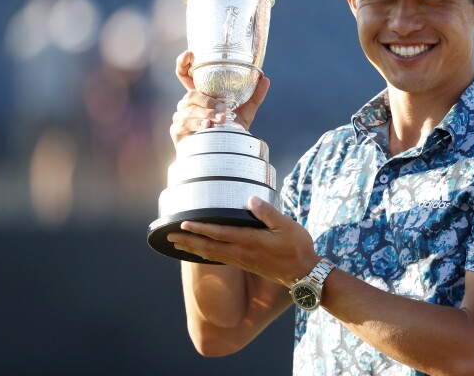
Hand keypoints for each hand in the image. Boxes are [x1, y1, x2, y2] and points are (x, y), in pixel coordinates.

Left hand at [167, 196, 319, 287]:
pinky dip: (206, 254)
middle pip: (209, 247)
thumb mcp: (287, 226)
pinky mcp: (246, 265)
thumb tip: (251, 199)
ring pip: (211, 255)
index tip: (183, 224)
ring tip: (178, 244)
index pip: (219, 233)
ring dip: (193, 249)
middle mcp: (242, 253)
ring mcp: (243, 261)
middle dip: (188, 241)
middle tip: (169, 237)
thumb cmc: (297, 248)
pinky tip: (201, 253)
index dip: (200, 228)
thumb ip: (268, 213)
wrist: (304, 273)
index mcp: (250, 241)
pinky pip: (220, 259)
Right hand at [170, 50, 270, 145]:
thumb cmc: (228, 131)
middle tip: (223, 109)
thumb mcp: (244, 112)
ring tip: (219, 120)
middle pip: (190, 94)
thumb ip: (254, 96)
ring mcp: (181, 116)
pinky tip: (206, 127)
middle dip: (207, 100)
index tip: (190, 54)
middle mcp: (188, 103)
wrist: (222, 155)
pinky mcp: (177, 130)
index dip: (184, 62)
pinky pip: (184, 123)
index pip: (185, 74)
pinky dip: (196, 124)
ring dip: (205, 114)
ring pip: (188, 109)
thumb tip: (265, 79)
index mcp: (200, 94)